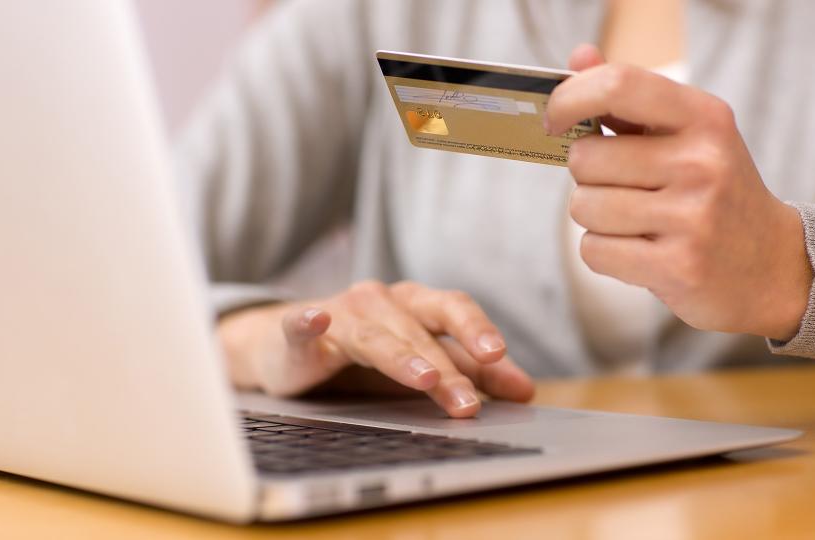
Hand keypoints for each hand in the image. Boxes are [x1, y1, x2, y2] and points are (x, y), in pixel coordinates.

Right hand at [218, 281, 534, 417]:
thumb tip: (525, 390)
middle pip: (420, 328)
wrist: (289, 348)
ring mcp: (341, 315)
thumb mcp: (423, 364)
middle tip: (469, 402)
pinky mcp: (298, 335)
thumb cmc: (363, 356)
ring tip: (427, 380)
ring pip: (375, 337)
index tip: (499, 356)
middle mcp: (382, 303)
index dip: (476, 329)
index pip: (453, 309)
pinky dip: (308, 322)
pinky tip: (317, 320)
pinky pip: (302, 325)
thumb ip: (472, 373)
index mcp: (415, 305)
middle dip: (449, 366)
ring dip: (402, 358)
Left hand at [546, 44, 812, 340]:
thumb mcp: (687, 135)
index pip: (617, 85)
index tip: (555, 120)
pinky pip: (594, 251)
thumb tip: (579, 56)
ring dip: (595, 218)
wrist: (770, 263)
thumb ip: (629, 97)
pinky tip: (639, 250)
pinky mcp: (678, 267)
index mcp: (703, 117)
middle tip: (624, 187)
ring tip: (636, 221)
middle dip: (588, 176)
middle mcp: (702, 162)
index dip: (570, 99)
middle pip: (585, 158)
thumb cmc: (713, 191)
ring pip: (583, 208)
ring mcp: (693, 217)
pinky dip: (603, 253)